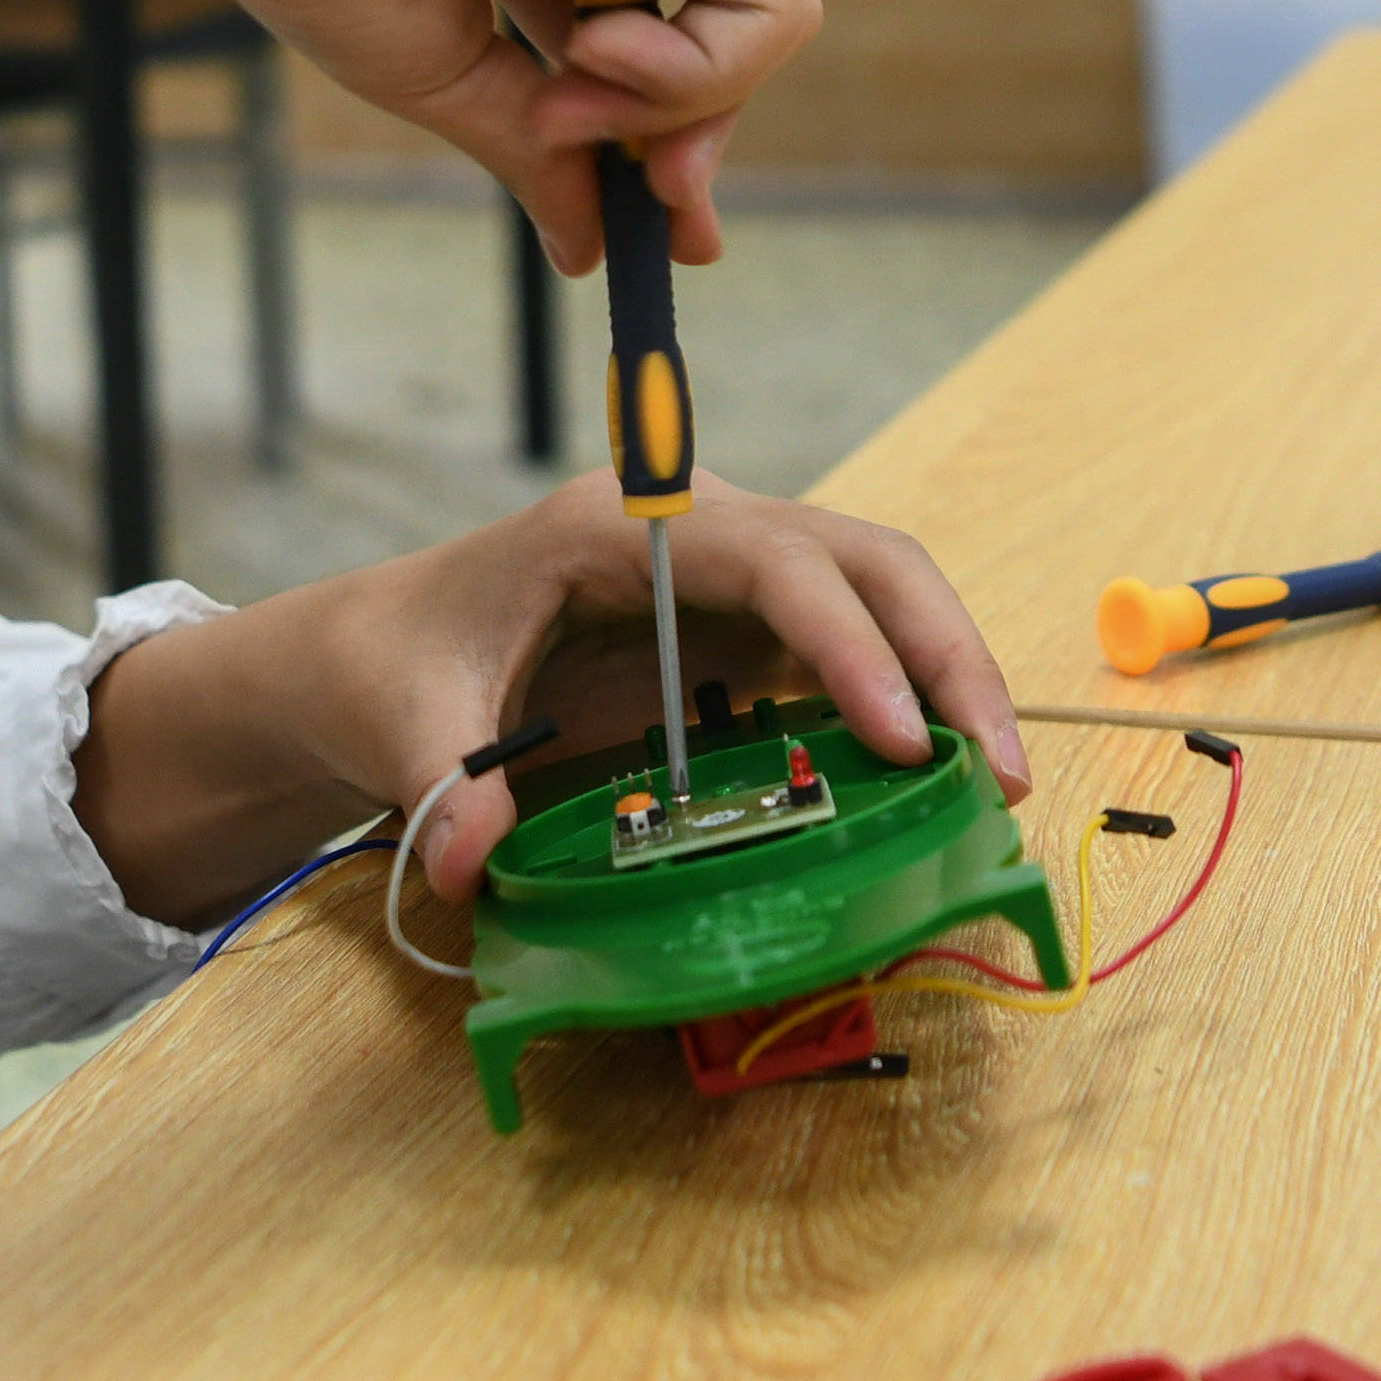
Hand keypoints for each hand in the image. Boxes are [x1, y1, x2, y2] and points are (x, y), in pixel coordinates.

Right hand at [0, 0, 815, 264]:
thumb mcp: (449, 67)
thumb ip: (538, 145)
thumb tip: (589, 248)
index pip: (662, 10)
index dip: (665, 118)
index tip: (641, 218)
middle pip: (722, 15)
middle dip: (691, 130)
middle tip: (653, 210)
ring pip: (757, 15)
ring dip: (674, 104)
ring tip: (562, 105)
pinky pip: (768, 3)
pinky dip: (696, 71)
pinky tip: (596, 54)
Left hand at [72, 475, 1027, 928]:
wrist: (380, 657)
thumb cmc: (394, 665)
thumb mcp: (402, 722)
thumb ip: (440, 784)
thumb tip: (468, 858)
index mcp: (622, 522)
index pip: (774, 559)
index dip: (847, 642)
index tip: (899, 735)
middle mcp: (699, 529)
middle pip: (864, 561)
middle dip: (944, 652)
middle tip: (1000, 766)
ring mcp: (731, 576)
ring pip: (880, 597)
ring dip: (947, 678)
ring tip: (996, 784)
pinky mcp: (746, 633)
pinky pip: (853, 653)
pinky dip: (906, 708)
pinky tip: (939, 784)